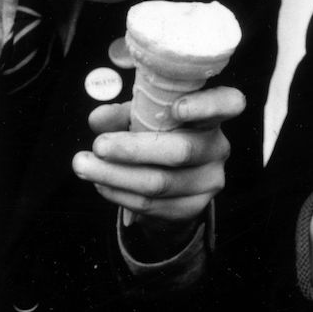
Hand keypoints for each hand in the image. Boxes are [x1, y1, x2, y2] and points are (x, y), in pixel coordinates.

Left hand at [72, 86, 244, 243]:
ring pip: (160, 182)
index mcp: (211, 116)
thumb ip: (123, 115)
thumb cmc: (158, 138)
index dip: (207, 106)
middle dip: (134, 149)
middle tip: (98, 146)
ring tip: (83, 165)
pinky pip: (151, 205)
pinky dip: (119, 193)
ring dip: (114, 175)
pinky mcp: (194, 207)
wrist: (174, 188)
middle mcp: (218, 147)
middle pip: (182, 151)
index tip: (177, 108)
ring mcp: (210, 180)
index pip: (229, 104)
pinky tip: (101, 184)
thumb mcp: (143, 120)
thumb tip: (99, 118)